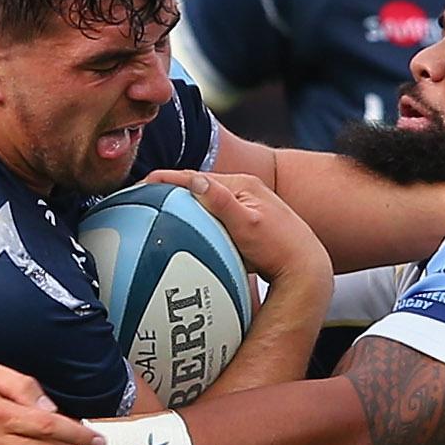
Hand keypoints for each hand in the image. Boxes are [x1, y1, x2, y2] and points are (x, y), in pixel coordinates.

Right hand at [146, 169, 330, 285]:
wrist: (304, 267)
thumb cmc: (280, 247)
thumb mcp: (248, 225)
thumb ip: (221, 202)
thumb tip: (195, 180)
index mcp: (241, 185)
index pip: (195, 177)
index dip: (166, 180)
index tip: (141, 186)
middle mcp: (242, 191)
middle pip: (196, 187)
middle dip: (168, 190)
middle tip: (140, 199)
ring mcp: (243, 207)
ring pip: (203, 203)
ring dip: (180, 205)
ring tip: (154, 213)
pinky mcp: (243, 223)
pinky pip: (211, 218)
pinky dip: (194, 220)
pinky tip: (182, 233)